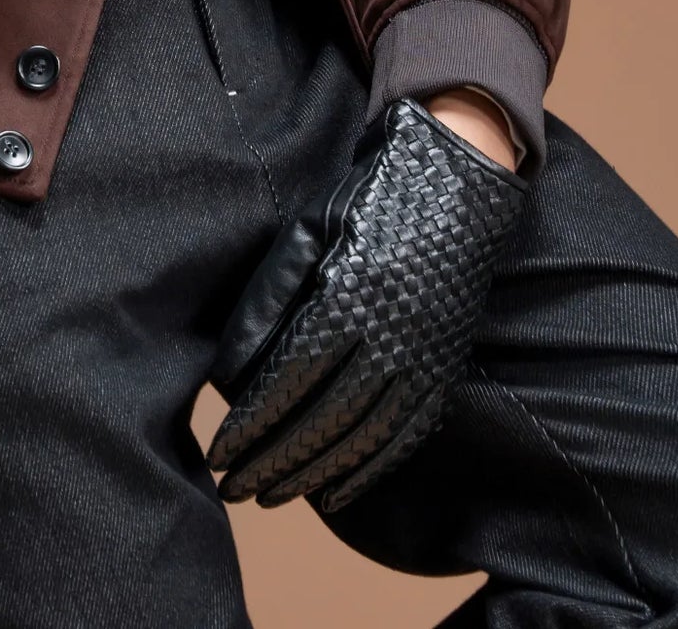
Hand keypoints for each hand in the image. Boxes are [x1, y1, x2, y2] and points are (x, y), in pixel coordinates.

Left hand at [205, 95, 526, 513]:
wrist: (460, 183)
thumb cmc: (369, 198)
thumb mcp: (308, 228)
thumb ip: (268, 297)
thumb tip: (226, 372)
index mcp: (351, 295)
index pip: (290, 380)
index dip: (252, 424)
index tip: (217, 453)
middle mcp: (392, 336)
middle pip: (324, 419)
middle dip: (273, 460)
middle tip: (230, 487)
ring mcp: (424, 357)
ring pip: (363, 437)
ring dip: (314, 475)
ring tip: (270, 494)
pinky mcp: (444, 368)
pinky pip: (405, 435)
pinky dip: (368, 471)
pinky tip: (334, 493)